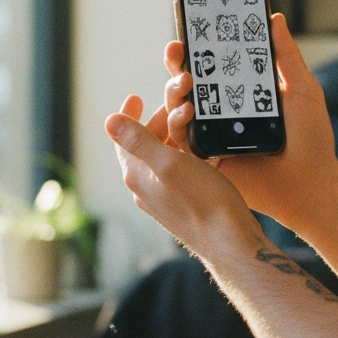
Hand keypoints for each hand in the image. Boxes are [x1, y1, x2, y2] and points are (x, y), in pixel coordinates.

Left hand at [105, 95, 260, 252]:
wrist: (228, 240)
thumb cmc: (202, 201)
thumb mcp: (169, 162)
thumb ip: (138, 141)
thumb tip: (108, 121)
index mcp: (137, 176)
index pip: (123, 140)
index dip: (128, 116)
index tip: (136, 97)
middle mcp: (145, 189)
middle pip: (143, 148)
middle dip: (156, 123)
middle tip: (176, 106)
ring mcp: (163, 199)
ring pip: (160, 160)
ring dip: (171, 138)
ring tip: (191, 124)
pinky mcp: (182, 206)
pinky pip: (175, 173)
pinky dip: (183, 155)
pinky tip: (201, 152)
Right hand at [162, 13, 337, 231]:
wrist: (312, 182)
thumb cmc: (312, 138)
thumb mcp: (302, 89)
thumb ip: (286, 55)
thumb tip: (274, 18)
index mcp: (242, 93)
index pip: (213, 66)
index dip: (198, 48)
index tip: (190, 29)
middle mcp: (222, 112)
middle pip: (188, 83)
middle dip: (176, 64)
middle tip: (175, 50)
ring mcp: (212, 136)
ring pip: (178, 108)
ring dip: (173, 90)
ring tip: (185, 80)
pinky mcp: (206, 160)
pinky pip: (181, 141)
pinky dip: (177, 124)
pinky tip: (187, 111)